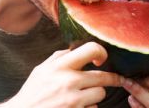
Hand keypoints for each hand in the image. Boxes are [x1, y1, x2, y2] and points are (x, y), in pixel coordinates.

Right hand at [0, 42, 124, 107]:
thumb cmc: (32, 93)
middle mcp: (68, 82)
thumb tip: (75, 48)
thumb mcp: (41, 70)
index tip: (101, 59)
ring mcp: (74, 101)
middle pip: (103, 77)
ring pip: (101, 94)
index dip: (101, 52)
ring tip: (83, 95)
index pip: (91, 49)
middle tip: (116, 78)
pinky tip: (76, 107)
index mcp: (59, 66)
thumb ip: (59, 57)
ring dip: (96, 95)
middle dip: (112, 78)